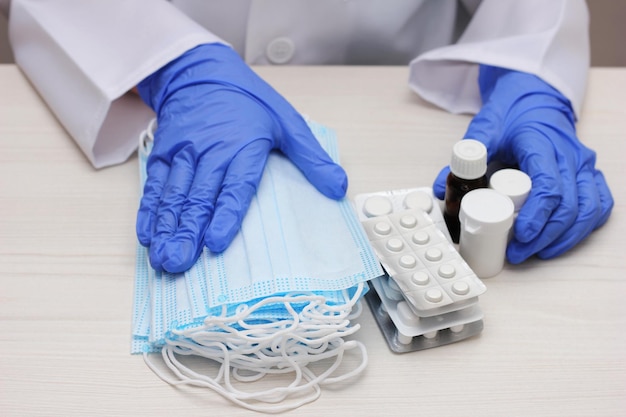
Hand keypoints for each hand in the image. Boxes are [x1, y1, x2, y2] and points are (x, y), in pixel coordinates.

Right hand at [136, 43, 346, 272]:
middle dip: (187, 233)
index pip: (234, 186)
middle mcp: (210, 151)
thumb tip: (338, 188)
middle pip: (198, 197)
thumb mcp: (287, 122)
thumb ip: (312, 158)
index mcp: (243, 147)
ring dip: (166, 229)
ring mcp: (183, 153)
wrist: (201, 71)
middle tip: (178, 263)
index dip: (225, 215)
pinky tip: (147, 235)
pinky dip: (149, 211)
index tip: (215, 243)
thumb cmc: (248, 101)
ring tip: (162, 258)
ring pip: (174, 195)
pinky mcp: (164, 153)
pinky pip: (155, 185)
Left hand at [433, 65, 612, 263]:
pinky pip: (599, 203)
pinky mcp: (590, 173)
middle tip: (519, 253)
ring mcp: (583, 165)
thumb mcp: (485, 128)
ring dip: (566, 237)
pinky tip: (565, 239)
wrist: (535, 98)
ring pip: (588, 208)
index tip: (520, 236)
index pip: (548, 187)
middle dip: (545, 235)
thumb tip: (441, 187)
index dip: (537, 216)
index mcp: (542, 145)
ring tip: (540, 252)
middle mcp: (570, 156)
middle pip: (569, 205)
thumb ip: (464, 156)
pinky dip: (586, 225)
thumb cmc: (511, 114)